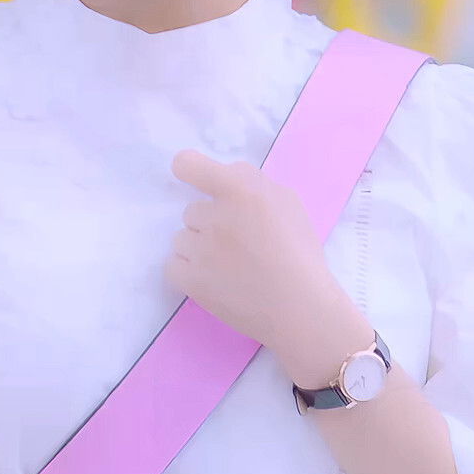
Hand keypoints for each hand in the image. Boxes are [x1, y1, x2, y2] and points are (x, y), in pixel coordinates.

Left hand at [164, 148, 352, 352]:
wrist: (300, 307)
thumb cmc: (300, 254)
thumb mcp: (288, 203)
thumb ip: (254, 184)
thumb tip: (227, 178)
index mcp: (241, 191)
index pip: (190, 166)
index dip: (188, 169)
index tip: (190, 176)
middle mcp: (216, 216)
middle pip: (192, 211)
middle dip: (210, 224)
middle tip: (237, 244)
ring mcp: (200, 250)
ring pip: (181, 239)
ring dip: (198, 249)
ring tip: (227, 268)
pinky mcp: (190, 280)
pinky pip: (172, 265)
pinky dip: (188, 272)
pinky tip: (213, 281)